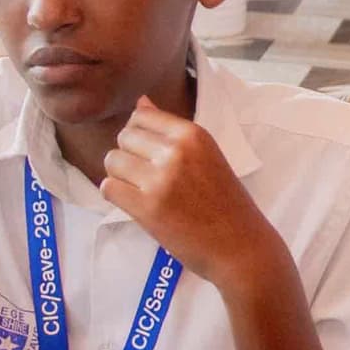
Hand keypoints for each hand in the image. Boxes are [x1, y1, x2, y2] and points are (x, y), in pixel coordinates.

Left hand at [97, 102, 281, 291]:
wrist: (240, 247)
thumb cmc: (227, 204)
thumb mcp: (207, 156)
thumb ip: (172, 132)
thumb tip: (140, 102)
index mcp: (193, 134)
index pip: (142, 115)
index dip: (138, 133)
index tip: (149, 152)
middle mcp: (175, 152)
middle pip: (124, 137)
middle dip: (128, 154)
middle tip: (145, 175)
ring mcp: (160, 179)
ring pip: (112, 161)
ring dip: (120, 175)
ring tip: (140, 189)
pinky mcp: (146, 208)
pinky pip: (109, 188)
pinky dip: (116, 195)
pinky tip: (134, 203)